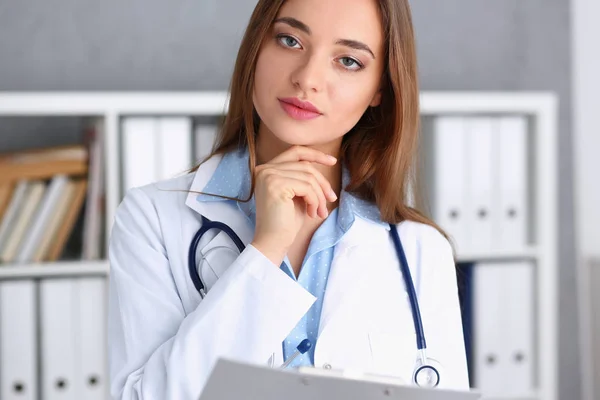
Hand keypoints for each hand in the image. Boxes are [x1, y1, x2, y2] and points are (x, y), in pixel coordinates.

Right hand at [250, 146, 337, 264]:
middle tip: (331, 199)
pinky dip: (315, 200)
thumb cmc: (285, 222)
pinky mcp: (276, 185)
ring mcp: (269, 176)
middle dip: (322, 184)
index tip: (333, 161)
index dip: (315, 154)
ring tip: (320, 212)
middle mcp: (265, 169)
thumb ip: (304, 178)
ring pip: (309, 177)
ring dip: (320, 196)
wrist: (273, 242)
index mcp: (267, 169)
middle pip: (306, 166)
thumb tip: (324, 164)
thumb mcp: (297, 194)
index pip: (295, 152)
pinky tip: (312, 213)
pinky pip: (307, 187)